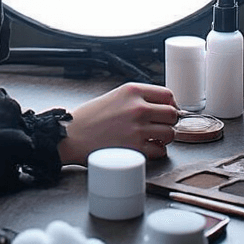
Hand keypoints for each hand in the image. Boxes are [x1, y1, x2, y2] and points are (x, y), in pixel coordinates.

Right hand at [58, 82, 177, 163]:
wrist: (71, 136)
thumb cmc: (89, 118)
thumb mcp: (114, 96)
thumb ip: (137, 98)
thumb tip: (161, 106)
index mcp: (132, 91)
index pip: (168, 95)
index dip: (170, 104)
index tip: (166, 111)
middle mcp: (137, 108)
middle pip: (172, 114)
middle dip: (168, 122)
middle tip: (158, 126)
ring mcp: (138, 129)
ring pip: (170, 133)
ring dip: (164, 138)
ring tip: (151, 138)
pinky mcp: (136, 149)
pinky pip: (160, 151)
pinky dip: (157, 151)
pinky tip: (147, 148)